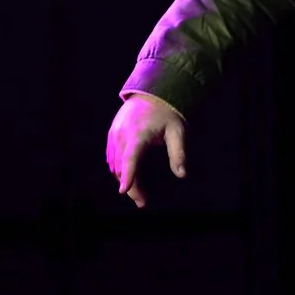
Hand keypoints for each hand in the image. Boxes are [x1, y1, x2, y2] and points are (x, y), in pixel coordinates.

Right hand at [106, 94, 186, 208]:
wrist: (152, 92)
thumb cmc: (168, 113)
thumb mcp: (178, 132)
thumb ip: (179, 153)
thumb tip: (182, 174)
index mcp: (138, 134)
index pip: (131, 158)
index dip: (129, 176)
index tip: (125, 191)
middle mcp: (122, 134)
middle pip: (121, 167)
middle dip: (130, 186)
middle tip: (142, 202)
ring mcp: (114, 134)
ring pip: (114, 164)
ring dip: (124, 180)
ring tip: (138, 193)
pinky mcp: (112, 134)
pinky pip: (111, 157)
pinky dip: (119, 169)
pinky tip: (129, 178)